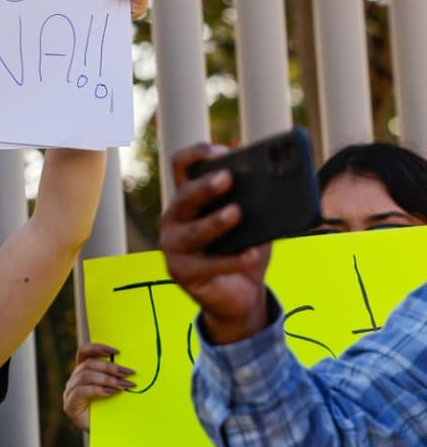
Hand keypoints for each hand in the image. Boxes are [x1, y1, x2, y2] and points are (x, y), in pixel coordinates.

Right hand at [62, 342, 135, 432]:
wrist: (108, 436)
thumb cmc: (113, 411)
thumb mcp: (115, 390)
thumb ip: (116, 377)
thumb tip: (129, 366)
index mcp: (83, 372)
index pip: (84, 352)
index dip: (98, 347)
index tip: (116, 351)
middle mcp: (74, 380)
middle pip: (88, 365)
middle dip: (110, 367)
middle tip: (128, 372)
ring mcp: (70, 392)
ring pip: (85, 376)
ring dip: (107, 379)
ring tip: (123, 385)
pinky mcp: (70, 405)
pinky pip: (81, 391)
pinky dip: (97, 390)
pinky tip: (110, 392)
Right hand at [158, 142, 272, 344]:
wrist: (239, 296)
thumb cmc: (242, 250)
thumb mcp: (253, 220)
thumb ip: (256, 198)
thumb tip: (274, 179)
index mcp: (189, 198)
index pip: (182, 166)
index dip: (196, 154)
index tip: (218, 150)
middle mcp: (174, 218)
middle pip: (185, 196)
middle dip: (206, 186)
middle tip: (228, 178)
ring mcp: (173, 246)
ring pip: (193, 231)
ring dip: (215, 221)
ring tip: (237, 213)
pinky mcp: (181, 272)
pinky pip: (209, 264)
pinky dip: (233, 259)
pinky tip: (252, 253)